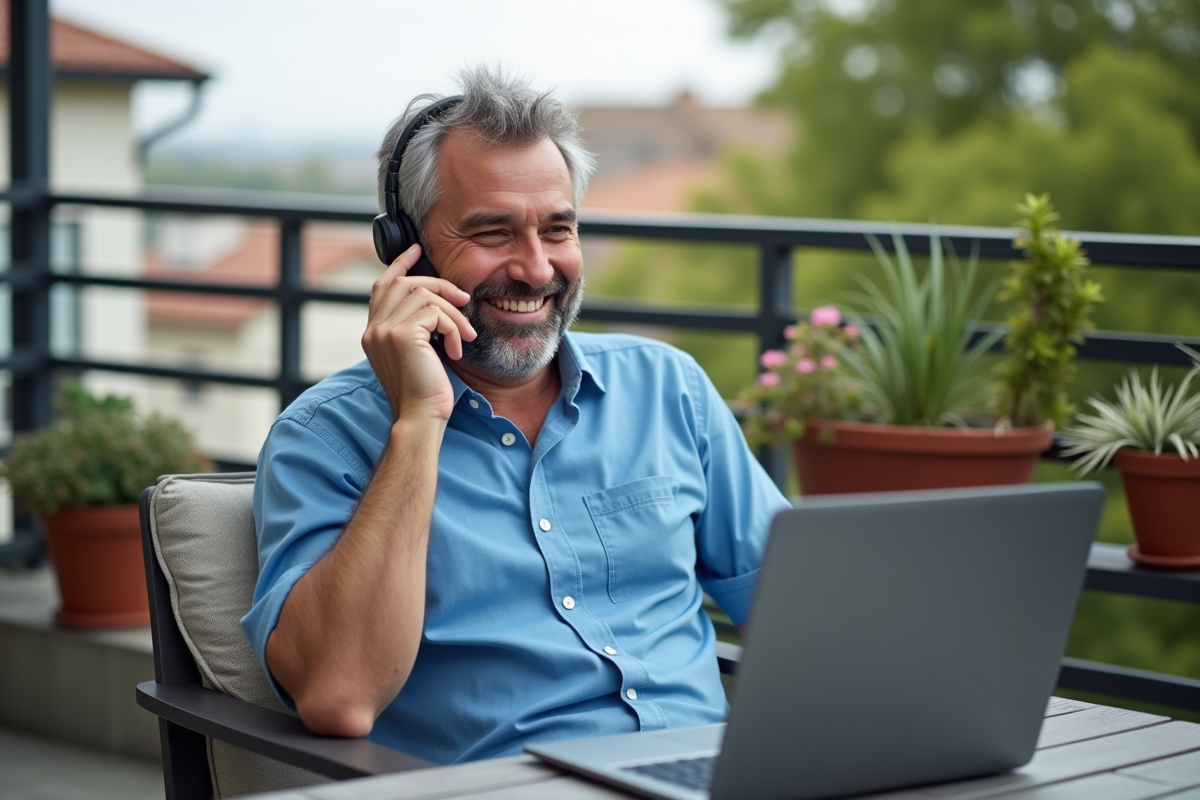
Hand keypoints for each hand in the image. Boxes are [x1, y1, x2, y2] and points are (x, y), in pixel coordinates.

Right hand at [361, 244, 476, 421]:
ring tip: (465, 335)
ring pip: (424, 296)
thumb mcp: (418, 354)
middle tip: (463, 298)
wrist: (421, 417)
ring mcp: (384, 331)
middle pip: (403, 283)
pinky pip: (435, 312)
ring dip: (453, 313)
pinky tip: (457, 349)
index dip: (399, 265)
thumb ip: (417, 328)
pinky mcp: (402, 335)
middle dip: (438, 285)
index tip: (416, 250)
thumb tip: (438, 303)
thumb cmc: (425, 392)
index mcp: (373, 333)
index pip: (382, 286)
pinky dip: (452, 327)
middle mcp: (373, 329)